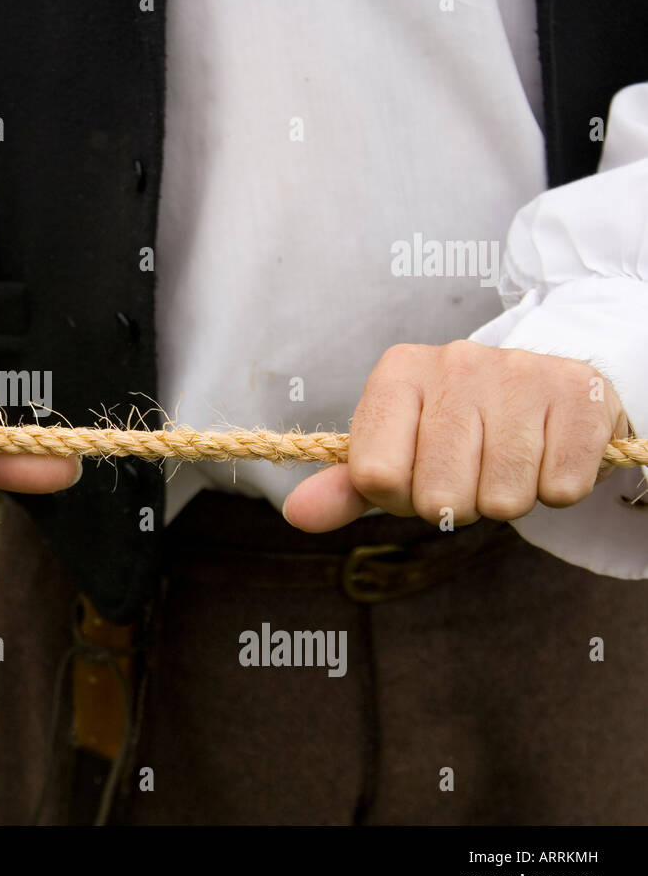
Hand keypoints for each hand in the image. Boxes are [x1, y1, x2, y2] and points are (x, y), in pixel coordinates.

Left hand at [284, 340, 629, 531]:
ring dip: (506, 498)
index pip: (375, 476)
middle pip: (438, 496)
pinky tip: (547, 453)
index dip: (397, 497)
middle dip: (455, 503)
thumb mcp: (395, 450)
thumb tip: (296, 514)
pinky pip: (560, 488)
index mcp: (398, 373)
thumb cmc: (457, 429)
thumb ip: (346, 487)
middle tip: (469, 472)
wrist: (545, 388)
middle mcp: (456, 361)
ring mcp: (520, 372)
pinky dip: (556, 488)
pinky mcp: (579, 394)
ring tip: (508, 462)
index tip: (415, 477)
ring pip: (502, 499)